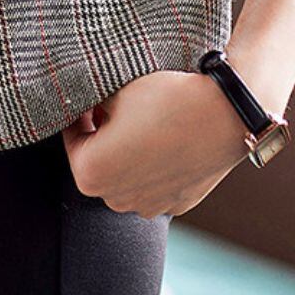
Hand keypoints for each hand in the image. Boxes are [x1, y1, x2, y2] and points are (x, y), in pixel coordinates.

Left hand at [61, 70, 252, 217]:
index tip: (88, 97)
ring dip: (127, 152)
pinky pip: (155, 182)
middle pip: (98, 161)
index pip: (71, 138)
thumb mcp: (115, 89)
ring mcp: (149, 205)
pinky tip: (166, 137)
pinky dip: (154, 163)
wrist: (223, 112)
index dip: (78, 112)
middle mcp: (116, 199)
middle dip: (101, 134)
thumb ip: (91, 100)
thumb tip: (86, 101)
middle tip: (112, 105)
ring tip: (141, 120)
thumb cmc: (164, 98)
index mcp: (91, 172)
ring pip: (126, 174)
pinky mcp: (177, 203)